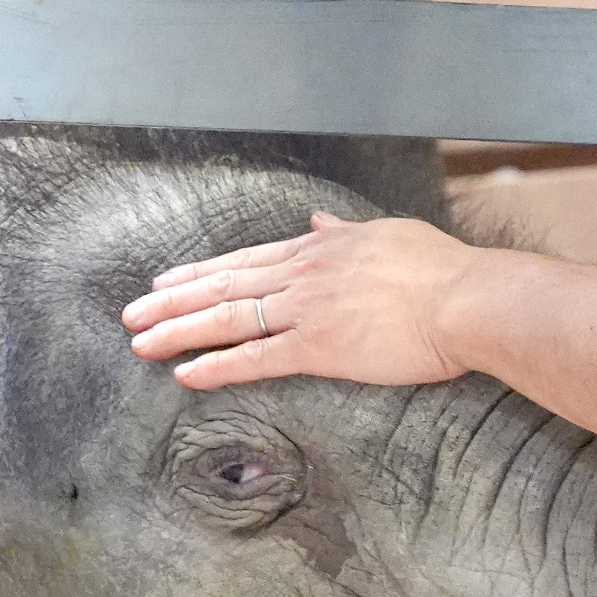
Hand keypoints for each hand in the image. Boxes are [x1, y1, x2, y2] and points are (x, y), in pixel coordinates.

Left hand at [122, 212, 481, 388]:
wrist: (466, 298)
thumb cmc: (440, 271)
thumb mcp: (387, 236)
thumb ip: (345, 233)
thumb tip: (320, 222)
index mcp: (318, 249)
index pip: (244, 261)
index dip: (199, 273)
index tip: (165, 281)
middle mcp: (302, 275)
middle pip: (220, 286)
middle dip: (169, 301)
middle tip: (130, 314)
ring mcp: (306, 311)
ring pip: (225, 318)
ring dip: (177, 331)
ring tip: (140, 344)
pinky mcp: (318, 348)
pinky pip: (255, 358)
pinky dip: (216, 365)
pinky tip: (185, 374)